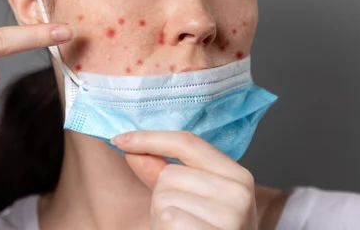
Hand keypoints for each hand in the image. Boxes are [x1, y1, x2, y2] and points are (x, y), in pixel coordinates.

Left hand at [112, 131, 257, 229]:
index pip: (188, 143)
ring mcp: (232, 215)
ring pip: (165, 197)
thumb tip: (133, 149)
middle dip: (162, 197)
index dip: (150, 138)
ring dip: (162, 218)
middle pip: (170, 174)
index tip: (120, 139)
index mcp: (237, 175)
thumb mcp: (188, 199)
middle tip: (180, 220)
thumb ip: (161, 172)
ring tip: (183, 229)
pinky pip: (170, 218)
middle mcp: (239, 192)